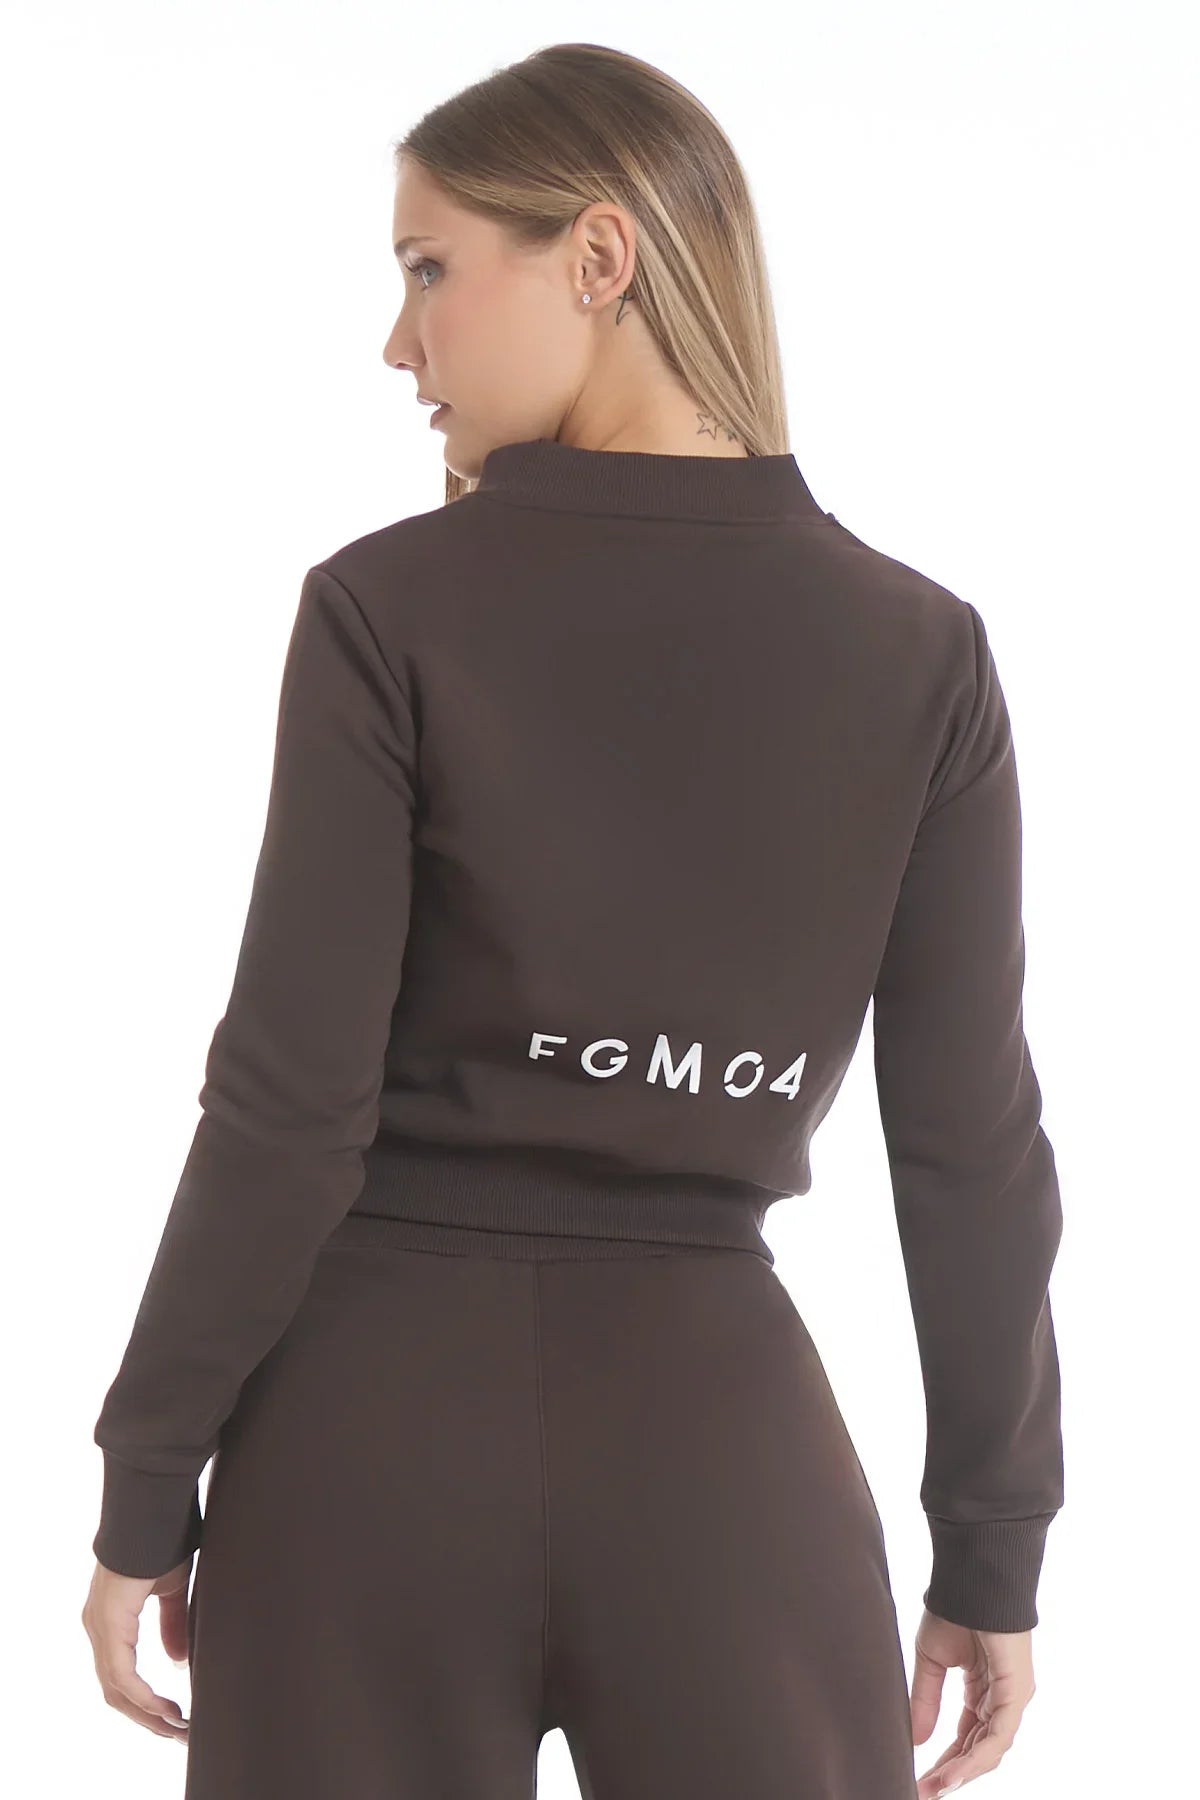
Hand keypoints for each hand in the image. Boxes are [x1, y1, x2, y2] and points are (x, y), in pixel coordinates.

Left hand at [82, 1555, 193, 1742]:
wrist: (154, 1509)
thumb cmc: (163, 1541)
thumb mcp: (172, 1591)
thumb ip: (172, 1625)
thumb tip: (177, 1663)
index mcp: (111, 1620)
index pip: (121, 1675)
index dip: (146, 1701)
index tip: (176, 1717)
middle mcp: (98, 1627)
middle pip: (116, 1690)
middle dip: (148, 1717)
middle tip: (179, 1734)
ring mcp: (100, 1627)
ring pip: (116, 1689)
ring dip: (147, 1714)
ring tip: (178, 1728)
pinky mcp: (109, 1623)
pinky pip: (121, 1674)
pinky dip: (143, 1697)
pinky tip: (166, 1708)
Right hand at [910, 1606, 1036, 1796]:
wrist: (970, 1578)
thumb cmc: (953, 1609)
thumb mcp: (932, 1661)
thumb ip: (925, 1700)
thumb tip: (915, 1740)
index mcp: (983, 1690)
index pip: (966, 1737)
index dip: (944, 1760)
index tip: (919, 1779)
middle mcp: (1001, 1698)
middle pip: (977, 1749)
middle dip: (950, 1773)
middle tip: (923, 1792)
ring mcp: (1012, 1697)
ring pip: (989, 1748)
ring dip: (960, 1771)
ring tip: (933, 1788)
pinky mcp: (1017, 1692)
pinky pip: (998, 1735)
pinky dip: (975, 1757)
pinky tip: (952, 1771)